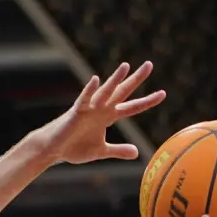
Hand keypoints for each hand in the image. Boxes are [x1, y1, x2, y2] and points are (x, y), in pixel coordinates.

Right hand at [29, 61, 165, 165]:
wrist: (53, 150)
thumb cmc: (74, 148)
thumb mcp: (102, 151)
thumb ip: (118, 150)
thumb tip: (136, 152)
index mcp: (108, 116)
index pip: (132, 107)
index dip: (147, 101)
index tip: (163, 93)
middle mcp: (101, 108)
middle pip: (122, 91)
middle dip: (136, 79)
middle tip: (149, 64)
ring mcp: (89, 108)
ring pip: (105, 92)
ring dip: (115, 80)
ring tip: (126, 66)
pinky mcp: (76, 112)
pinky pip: (83, 99)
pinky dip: (89, 90)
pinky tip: (94, 79)